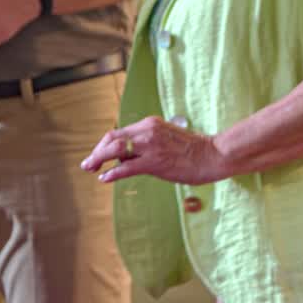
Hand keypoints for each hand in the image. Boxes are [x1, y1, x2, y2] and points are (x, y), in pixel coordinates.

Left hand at [81, 117, 231, 184]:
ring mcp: (151, 146)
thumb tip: (125, 159)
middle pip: (112, 138)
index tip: (96, 156)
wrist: (215, 154)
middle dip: (96, 152)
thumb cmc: (193, 151)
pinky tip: (104, 178)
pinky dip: (113, 172)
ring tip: (91, 169)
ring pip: (115, 150)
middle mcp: (147, 131)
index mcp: (149, 124)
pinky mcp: (155, 162)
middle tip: (87, 165)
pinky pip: (127, 167)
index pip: (119, 133)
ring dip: (99, 159)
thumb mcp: (165, 139)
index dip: (103, 145)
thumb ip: (146, 145)